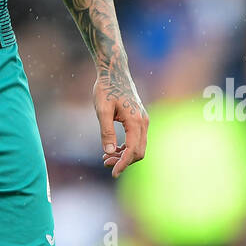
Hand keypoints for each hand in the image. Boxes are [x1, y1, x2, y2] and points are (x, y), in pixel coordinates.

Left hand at [94, 62, 147, 178]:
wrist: (114, 72)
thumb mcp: (102, 110)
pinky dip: (127, 147)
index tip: (112, 173)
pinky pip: (137, 139)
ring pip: (138, 146)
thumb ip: (106, 131)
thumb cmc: (106, 88)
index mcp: (135, 121)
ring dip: (125, 155)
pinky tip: (114, 149)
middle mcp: (143, 122)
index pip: (132, 150)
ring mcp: (143, 120)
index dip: (123, 164)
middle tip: (105, 163)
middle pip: (138, 151)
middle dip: (124, 161)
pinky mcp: (139, 118)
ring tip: (106, 158)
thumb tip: (109, 152)